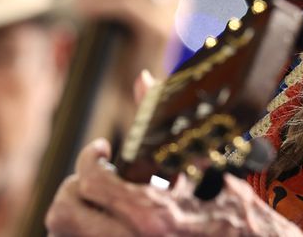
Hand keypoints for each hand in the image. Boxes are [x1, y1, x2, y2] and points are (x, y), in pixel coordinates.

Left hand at [45, 138, 302, 236]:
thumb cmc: (240, 219)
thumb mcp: (205, 168)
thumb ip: (164, 127)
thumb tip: (144, 81)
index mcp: (153, 215)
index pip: (89, 180)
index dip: (89, 157)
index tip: (103, 150)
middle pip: (62, 215)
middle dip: (74, 189)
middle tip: (98, 177)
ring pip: (68, 234)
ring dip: (81, 212)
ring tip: (108, 201)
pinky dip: (94, 229)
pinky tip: (120, 219)